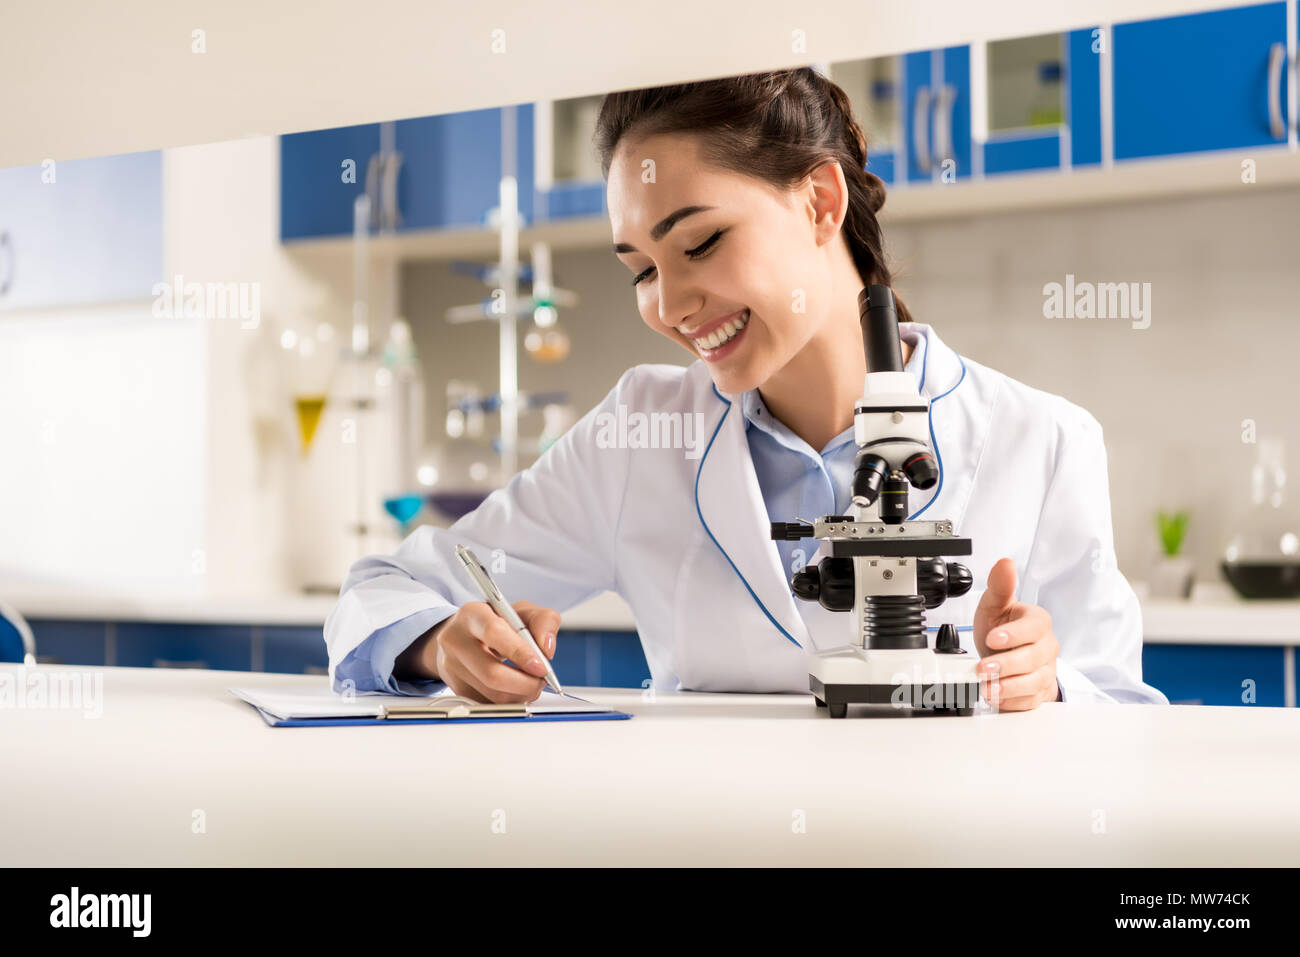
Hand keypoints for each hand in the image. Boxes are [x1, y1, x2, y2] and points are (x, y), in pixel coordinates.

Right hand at [431, 599, 560, 703]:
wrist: (465, 635)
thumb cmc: (497, 621)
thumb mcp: (523, 611)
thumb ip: (543, 620)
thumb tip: (547, 648)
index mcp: (472, 614)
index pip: (494, 633)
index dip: (521, 653)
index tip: (541, 666)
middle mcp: (455, 640)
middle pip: (492, 673)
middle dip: (526, 683)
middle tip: (541, 680)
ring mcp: (451, 667)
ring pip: (492, 694)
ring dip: (521, 695)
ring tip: (531, 683)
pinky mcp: (456, 689)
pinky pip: (489, 705)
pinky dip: (510, 702)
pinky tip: (516, 689)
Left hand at [973, 558, 1060, 710]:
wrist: (1006, 656)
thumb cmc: (1002, 629)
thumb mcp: (995, 606)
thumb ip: (1000, 587)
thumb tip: (1005, 563)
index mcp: (1037, 622)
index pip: (1034, 627)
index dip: (1014, 634)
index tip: (993, 638)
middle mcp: (1046, 647)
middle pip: (1033, 658)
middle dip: (1007, 664)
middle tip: (984, 668)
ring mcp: (1045, 671)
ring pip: (1034, 681)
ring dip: (1009, 686)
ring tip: (987, 686)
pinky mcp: (1039, 692)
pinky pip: (1030, 700)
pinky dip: (1012, 701)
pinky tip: (996, 696)